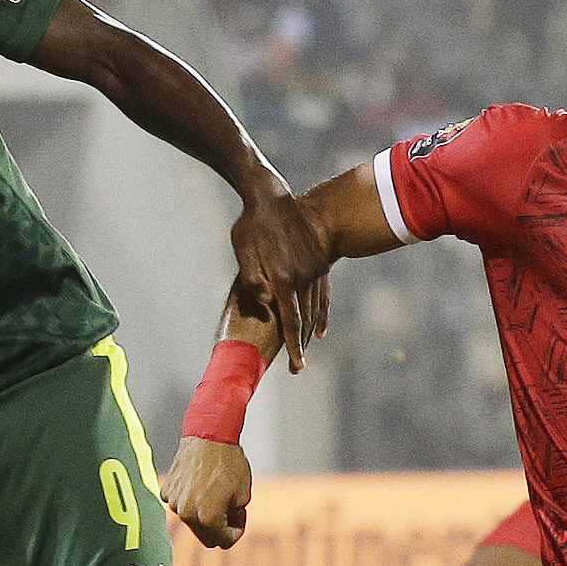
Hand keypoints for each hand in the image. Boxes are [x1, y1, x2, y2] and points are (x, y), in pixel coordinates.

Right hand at [163, 435, 253, 547]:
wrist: (208, 436)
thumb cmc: (229, 463)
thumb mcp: (243, 495)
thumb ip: (234, 517)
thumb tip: (224, 526)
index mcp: (208, 518)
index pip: (224, 541)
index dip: (236, 531)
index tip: (239, 517)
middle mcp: (188, 515)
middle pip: (206, 536)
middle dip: (220, 528)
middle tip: (230, 510)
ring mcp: (174, 503)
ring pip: (192, 521)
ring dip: (204, 514)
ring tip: (216, 493)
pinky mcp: (166, 490)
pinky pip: (181, 505)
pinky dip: (191, 500)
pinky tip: (200, 484)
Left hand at [229, 182, 326, 370]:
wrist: (273, 197)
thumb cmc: (252, 225)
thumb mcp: (242, 250)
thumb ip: (252, 279)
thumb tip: (265, 305)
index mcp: (283, 277)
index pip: (290, 320)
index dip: (293, 346)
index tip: (296, 366)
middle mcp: (303, 276)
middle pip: (305, 320)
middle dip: (301, 346)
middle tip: (297, 368)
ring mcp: (314, 270)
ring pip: (315, 309)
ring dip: (310, 334)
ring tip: (306, 352)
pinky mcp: (319, 263)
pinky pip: (323, 295)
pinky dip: (322, 314)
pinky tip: (321, 330)